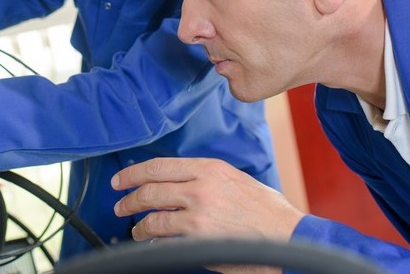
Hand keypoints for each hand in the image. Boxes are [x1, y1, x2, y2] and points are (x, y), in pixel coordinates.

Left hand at [112, 158, 304, 272]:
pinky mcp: (199, 240)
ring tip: (136, 228)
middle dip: (129, 199)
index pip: (159, 166)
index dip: (134, 173)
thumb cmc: (268, 211)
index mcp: (209, 168)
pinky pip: (166, 240)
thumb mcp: (235, 179)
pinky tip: (153, 243)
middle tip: (120, 204)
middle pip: (150, 190)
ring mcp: (198, 214)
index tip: (121, 180)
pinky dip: (155, 242)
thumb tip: (180, 182)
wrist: (288, 236)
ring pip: (154, 217)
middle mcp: (200, 188)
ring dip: (139, 225)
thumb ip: (206, 178)